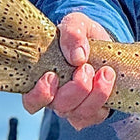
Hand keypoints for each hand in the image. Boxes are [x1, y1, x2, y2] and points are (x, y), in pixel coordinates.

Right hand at [21, 12, 115, 130]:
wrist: (103, 44)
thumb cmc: (81, 36)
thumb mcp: (76, 23)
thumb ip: (72, 32)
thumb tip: (77, 57)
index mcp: (42, 80)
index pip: (31, 101)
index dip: (40, 94)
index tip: (52, 75)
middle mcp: (56, 98)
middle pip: (60, 107)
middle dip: (77, 88)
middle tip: (87, 68)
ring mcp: (75, 107)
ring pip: (80, 114)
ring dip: (95, 94)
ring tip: (106, 72)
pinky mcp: (93, 111)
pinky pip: (96, 116)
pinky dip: (104, 100)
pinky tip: (108, 81)